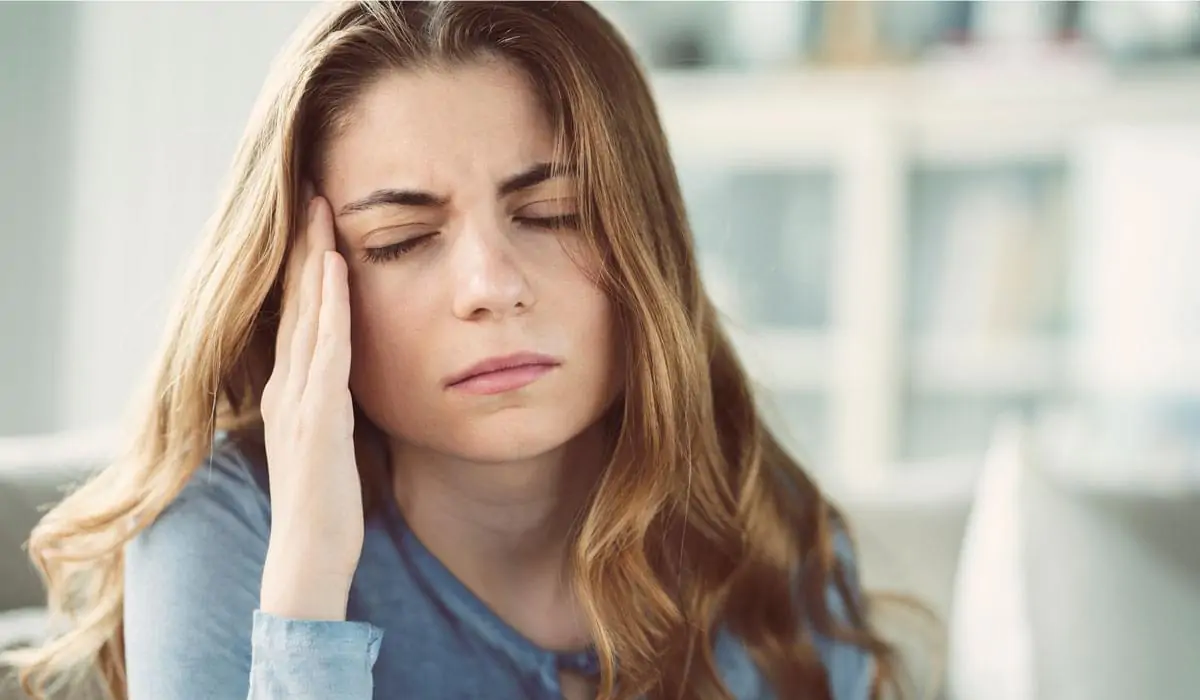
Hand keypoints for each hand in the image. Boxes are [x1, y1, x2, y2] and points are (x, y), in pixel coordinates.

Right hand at [258, 192, 362, 620]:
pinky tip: (336, 267)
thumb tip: (353, 379)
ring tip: (321, 207)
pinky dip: (330, 305)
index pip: (297, 317)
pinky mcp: (317, 418)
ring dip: (314, 258)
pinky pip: (325, 349)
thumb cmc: (328, 506)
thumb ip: (335, 406)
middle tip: (311, 191)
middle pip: (295, 302)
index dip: (305, 266)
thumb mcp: (332, 443)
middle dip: (304, 245)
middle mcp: (287, 387)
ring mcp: (298, 400)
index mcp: (291, 393)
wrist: (309, 557)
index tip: (317, 220)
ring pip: (306, 314)